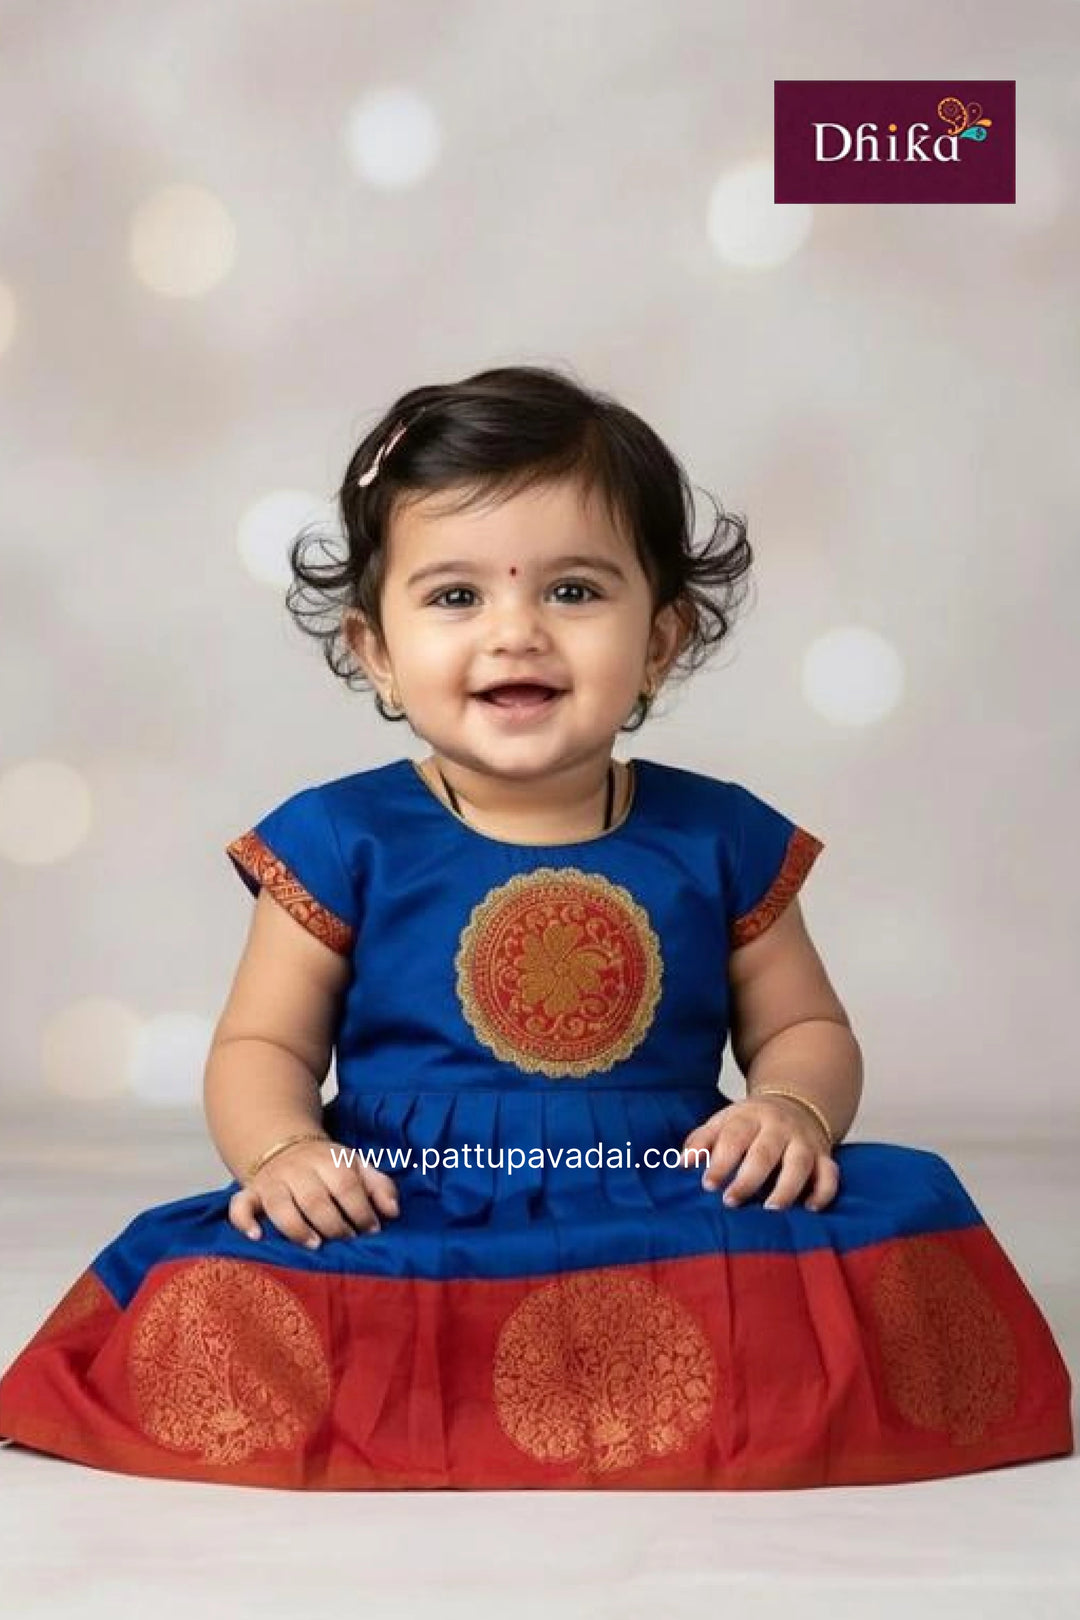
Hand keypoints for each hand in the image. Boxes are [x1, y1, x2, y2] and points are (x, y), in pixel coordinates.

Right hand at [228, 1138, 400, 1248]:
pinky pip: (240, 1205)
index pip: (346, 1185)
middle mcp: (298, 1170)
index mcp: (328, 1160)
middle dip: (333, 1224)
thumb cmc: (327, 1166)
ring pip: (280, 1205)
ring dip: (297, 1228)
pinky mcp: (251, 1192)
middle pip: (314, 1199)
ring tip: (315, 1245)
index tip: (371, 1230)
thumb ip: (379, 1186)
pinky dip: (244, 1222)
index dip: (361, 1210)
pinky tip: (257, 1237)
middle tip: (346, 1240)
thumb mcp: (356, 1166)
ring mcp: (272, 1181)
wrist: (284, 1144)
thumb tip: (393, 1212)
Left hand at [681, 1096, 839, 1212]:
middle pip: (765, 1152)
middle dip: (748, 1178)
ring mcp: (804, 1141)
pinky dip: (824, 1191)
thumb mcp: (724, 1122)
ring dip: (786, 1187)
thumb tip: (682, 1163)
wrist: (796, 1103)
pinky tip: (810, 1208)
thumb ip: (702, 1140)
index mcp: (749, 1117)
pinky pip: (830, 1173)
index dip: (721, 1161)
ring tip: (770, 1209)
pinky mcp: (824, 1156)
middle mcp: (779, 1128)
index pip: (733, 1137)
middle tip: (730, 1202)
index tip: (708, 1184)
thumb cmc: (751, 1123)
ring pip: (799, 1163)